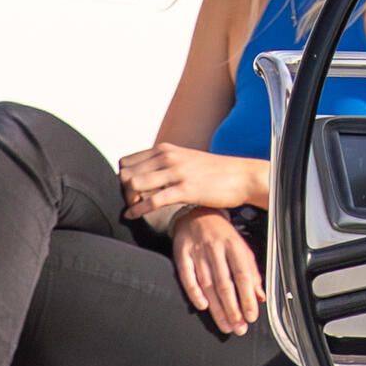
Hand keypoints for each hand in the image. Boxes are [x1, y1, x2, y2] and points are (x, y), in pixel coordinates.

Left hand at [120, 142, 257, 221]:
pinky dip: (138, 210)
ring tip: (134, 208)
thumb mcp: (186, 158)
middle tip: (131, 201)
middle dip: (123, 190)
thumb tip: (146, 175)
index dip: (123, 177)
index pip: (127, 161)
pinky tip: (133, 216)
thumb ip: (165, 163)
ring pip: (135, 185)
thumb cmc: (214, 171)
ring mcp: (176, 173)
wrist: (242, 176)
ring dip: (129, 200)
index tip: (130, 189)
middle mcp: (168, 157)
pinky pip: (151, 201)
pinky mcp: (185, 190)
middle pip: (126, 174)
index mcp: (166, 149)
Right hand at [172, 209, 261, 335]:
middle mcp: (216, 248)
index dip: (247, 297)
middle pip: (225, 283)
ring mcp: (197, 251)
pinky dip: (194, 292)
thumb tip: (260, 297)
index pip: (243, 275)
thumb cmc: (223, 235)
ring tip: (225, 325)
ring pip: (207, 284)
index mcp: (235, 245)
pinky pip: (187, 276)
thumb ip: (252, 272)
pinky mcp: (181, 254)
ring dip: (217, 308)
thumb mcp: (241, 249)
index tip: (251, 316)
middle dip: (233, 309)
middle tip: (238, 328)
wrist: (197, 214)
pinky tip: (202, 307)